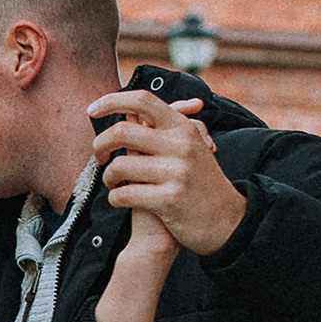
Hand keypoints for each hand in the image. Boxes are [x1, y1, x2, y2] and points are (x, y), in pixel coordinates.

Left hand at [91, 91, 247, 254]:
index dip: (111, 100)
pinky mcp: (169, 200)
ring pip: (119, 166)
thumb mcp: (190, 148)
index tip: (92, 111)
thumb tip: (129, 111)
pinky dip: (114, 199)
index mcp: (183, 128)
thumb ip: (162, 131)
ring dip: (108, 178)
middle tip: (99, 156)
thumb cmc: (201, 184)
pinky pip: (124, 195)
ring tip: (113, 183)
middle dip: (100, 144)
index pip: (142, 100)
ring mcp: (176, 173)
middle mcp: (181, 146)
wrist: (228, 221)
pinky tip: (120, 201)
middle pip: (122, 131)